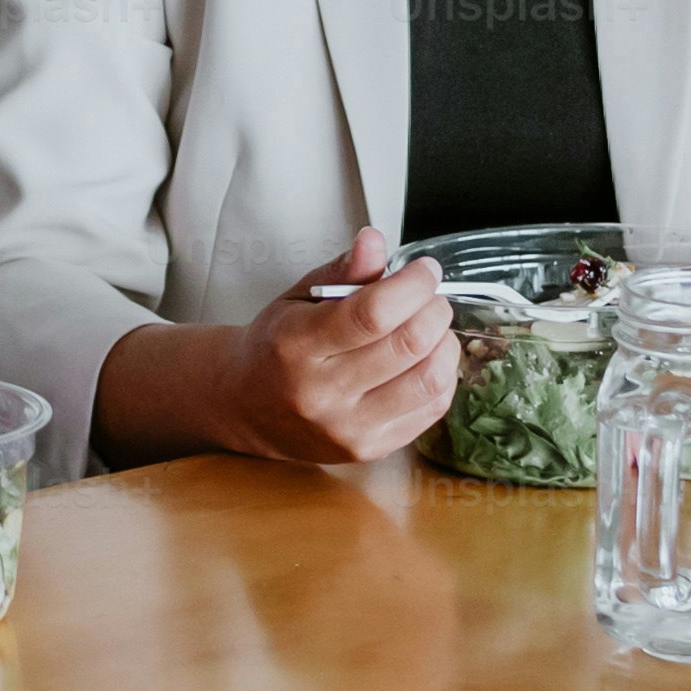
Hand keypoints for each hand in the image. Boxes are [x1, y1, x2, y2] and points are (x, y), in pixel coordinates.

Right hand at [218, 228, 460, 464]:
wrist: (246, 407)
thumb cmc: (276, 346)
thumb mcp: (297, 298)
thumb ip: (342, 271)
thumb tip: (374, 241)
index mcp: (296, 345)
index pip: (372, 313)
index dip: (412, 285)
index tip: (424, 270)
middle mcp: (321, 393)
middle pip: (407, 345)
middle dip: (434, 310)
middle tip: (430, 298)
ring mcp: (348, 428)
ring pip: (428, 381)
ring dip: (444, 344)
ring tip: (431, 328)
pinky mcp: (369, 449)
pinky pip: (430, 410)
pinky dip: (442, 377)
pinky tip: (426, 360)